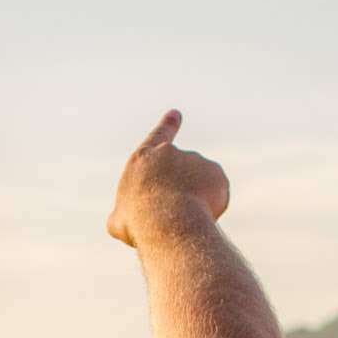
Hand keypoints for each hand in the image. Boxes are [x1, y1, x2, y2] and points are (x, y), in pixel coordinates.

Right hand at [107, 109, 231, 248]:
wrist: (168, 222)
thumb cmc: (140, 223)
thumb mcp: (120, 221)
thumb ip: (124, 214)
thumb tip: (122, 218)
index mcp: (143, 159)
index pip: (157, 137)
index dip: (167, 126)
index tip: (176, 114)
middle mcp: (170, 152)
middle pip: (183, 171)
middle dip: (185, 188)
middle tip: (180, 212)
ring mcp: (194, 160)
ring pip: (201, 184)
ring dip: (198, 198)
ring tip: (187, 218)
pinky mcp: (215, 172)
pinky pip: (218, 192)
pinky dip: (214, 204)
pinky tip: (204, 215)